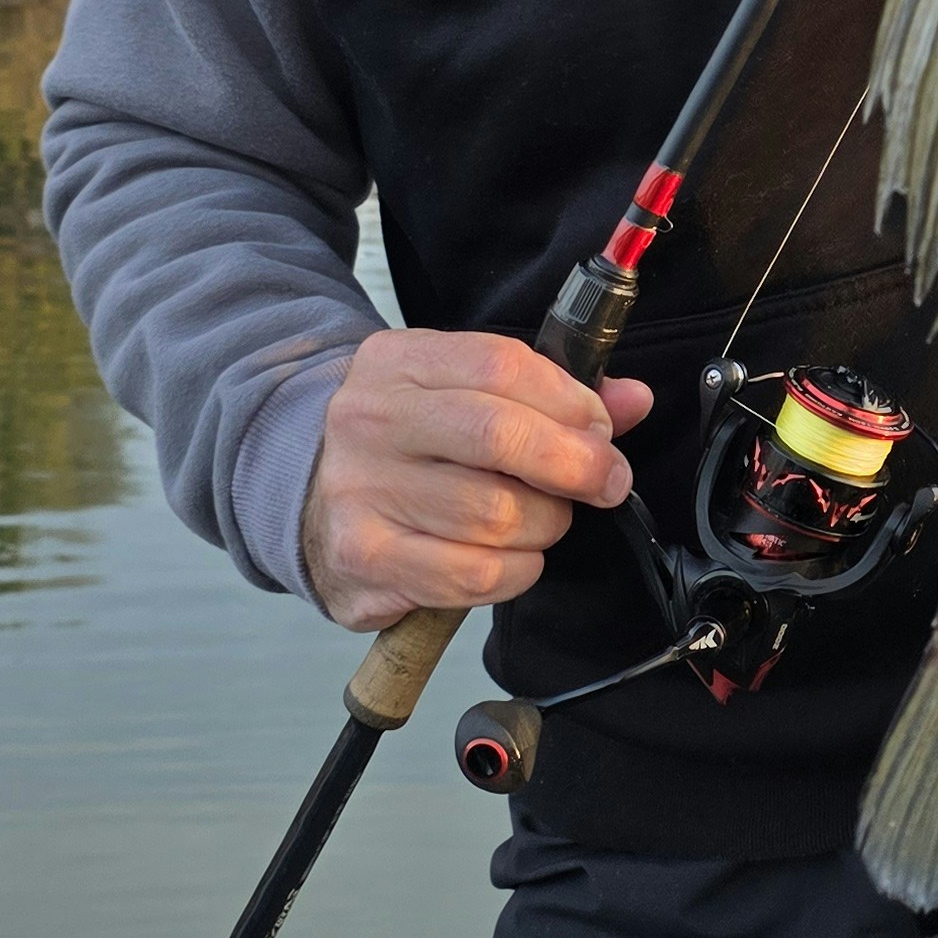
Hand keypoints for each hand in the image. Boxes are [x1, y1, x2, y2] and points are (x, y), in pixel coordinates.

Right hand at [301, 326, 654, 629]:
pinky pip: (476, 574)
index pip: (502, 366)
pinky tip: (515, 558)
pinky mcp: (366, 558)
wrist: (305, 492)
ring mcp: (361, 492)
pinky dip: (518, 570)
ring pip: (497, 515)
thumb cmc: (405, 442)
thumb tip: (632, 401)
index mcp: (397, 363)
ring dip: (547, 525)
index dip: (570, 401)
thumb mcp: (460, 392)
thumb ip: (549, 392)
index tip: (600, 430)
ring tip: (542, 520)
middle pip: (501, 438)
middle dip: (576, 465)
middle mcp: (370, 420)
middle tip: (604, 482)